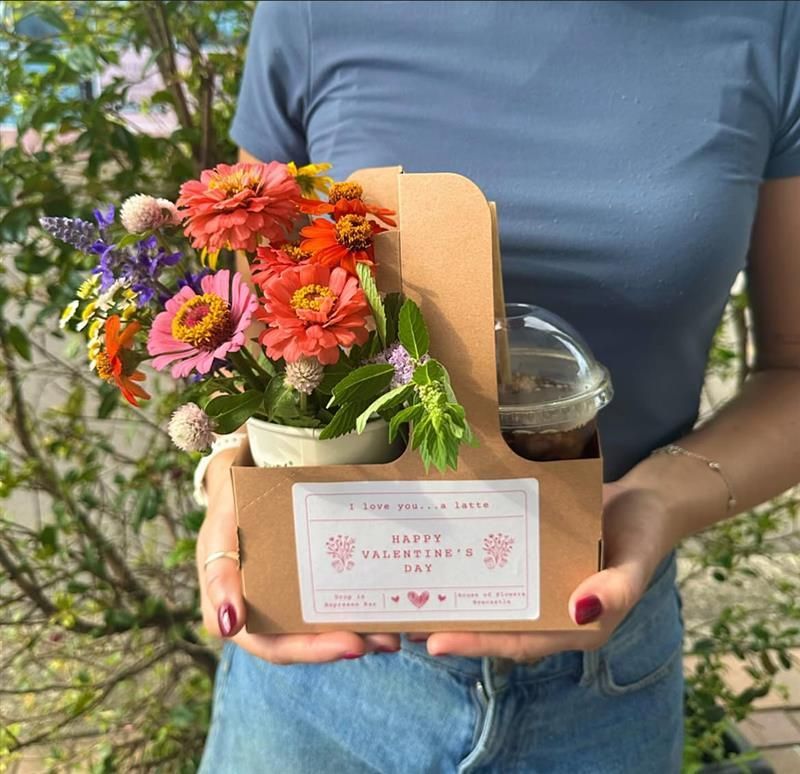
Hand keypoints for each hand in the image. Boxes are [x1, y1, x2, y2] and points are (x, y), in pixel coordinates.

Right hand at [195, 449, 400, 662]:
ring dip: (361, 632)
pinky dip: (360, 607)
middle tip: (384, 640)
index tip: (350, 645)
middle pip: (308, 643)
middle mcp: (269, 618)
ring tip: (394, 631)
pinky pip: (336, 601)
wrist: (245, 486)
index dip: (311, 650)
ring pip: (326, 629)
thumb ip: (219, 575)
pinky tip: (387, 605)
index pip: (275, 645)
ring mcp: (292, 604)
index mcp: (241, 616)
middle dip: (347, 643)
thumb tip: (227, 625)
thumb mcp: (218, 535)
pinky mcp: (312, 586)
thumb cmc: (229, 513)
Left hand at [421, 481, 672, 660]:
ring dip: (454, 595)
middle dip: (452, 624)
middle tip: (405, 619)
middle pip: (495, 623)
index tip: (437, 643)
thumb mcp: (636, 562)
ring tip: (409, 591)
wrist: (643, 500)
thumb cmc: (643, 535)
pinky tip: (442, 550)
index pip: (519, 641)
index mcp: (574, 625)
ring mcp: (537, 582)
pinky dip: (472, 563)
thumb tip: (581, 611)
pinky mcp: (529, 555)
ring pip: (490, 595)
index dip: (478, 644)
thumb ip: (617, 590)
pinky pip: (497, 564)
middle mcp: (549, 609)